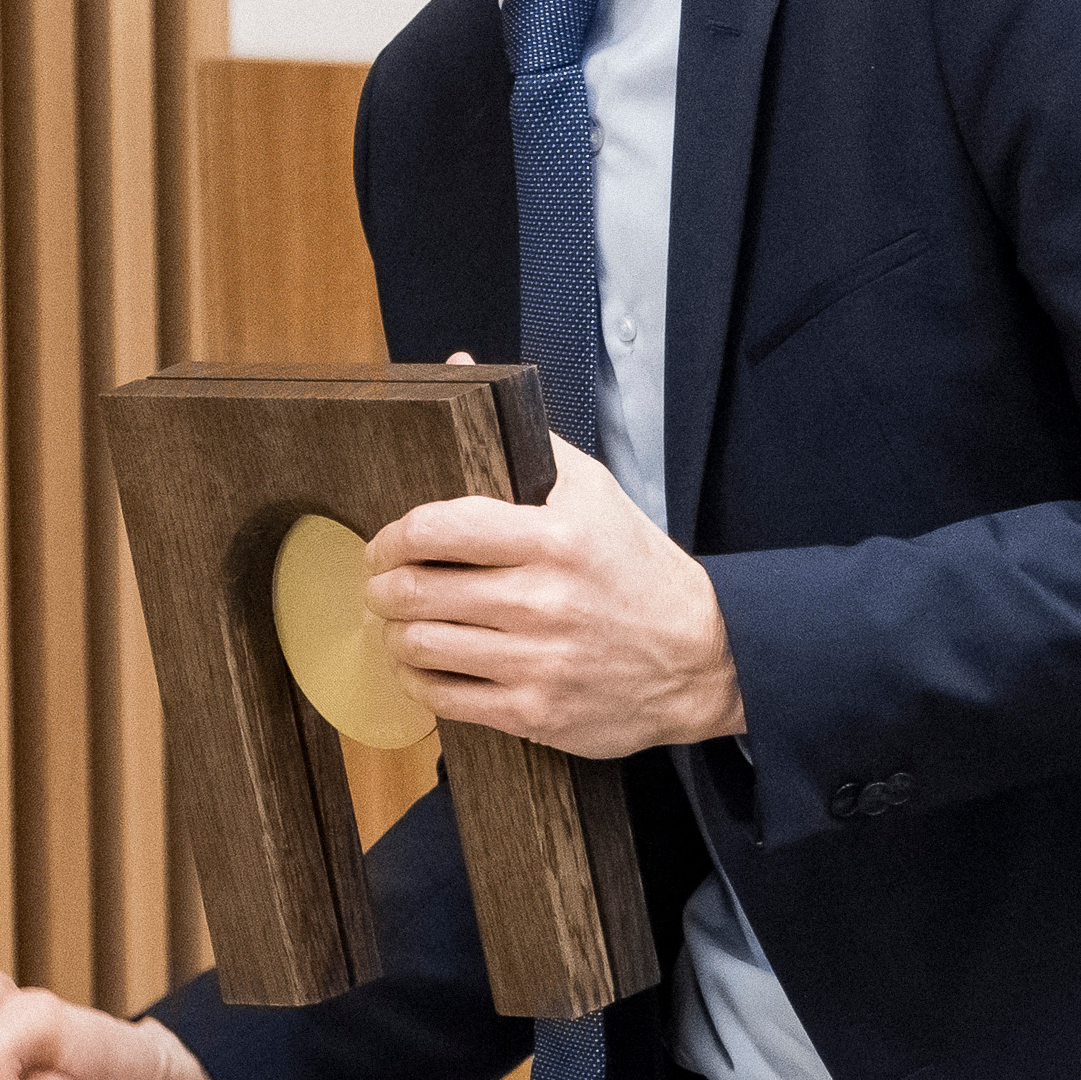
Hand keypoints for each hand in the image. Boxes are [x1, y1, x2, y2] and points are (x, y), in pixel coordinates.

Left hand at [366, 431, 738, 758]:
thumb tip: (463, 368)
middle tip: (382, 585)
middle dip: (382, 587)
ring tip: (400, 624)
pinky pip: (444, 699)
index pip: (436, 528)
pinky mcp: (534, 711)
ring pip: (420, 646)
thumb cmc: (638, 572)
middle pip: (416, 591)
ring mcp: (537, 660)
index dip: (393, 536)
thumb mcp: (595, 493)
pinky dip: (419, 682)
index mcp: (555, 537)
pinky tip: (424, 667)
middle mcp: (543, 599)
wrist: (699, 662)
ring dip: (395, 634)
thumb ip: (527, 437)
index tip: (387, 542)